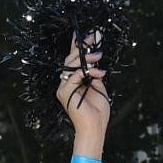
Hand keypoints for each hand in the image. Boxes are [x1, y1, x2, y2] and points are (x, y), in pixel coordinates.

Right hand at [53, 32, 111, 149]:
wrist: (95, 128)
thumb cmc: (97, 112)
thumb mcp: (99, 87)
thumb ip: (94, 74)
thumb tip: (95, 59)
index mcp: (74, 81)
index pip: (74, 60)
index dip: (79, 46)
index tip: (89, 35)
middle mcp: (66, 83)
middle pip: (70, 59)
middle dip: (82, 47)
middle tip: (94, 39)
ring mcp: (64, 88)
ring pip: (70, 65)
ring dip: (85, 59)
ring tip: (98, 56)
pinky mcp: (64, 93)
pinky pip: (73, 75)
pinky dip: (86, 72)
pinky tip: (97, 74)